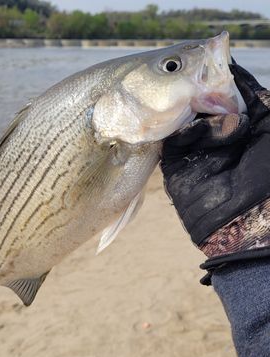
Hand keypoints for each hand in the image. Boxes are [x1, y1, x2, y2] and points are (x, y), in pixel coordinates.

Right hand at [160, 64, 269, 282]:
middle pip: (200, 102)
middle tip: (196, 79)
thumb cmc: (269, 173)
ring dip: (189, 110)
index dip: (217, 76)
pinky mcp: (177, 164)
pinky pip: (173, 139)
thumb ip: (255, 97)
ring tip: (196, 107)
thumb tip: (232, 72)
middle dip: (199, 90)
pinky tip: (191, 131)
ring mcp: (196, 150)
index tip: (209, 59)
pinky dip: (181, 131)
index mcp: (244, 124)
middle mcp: (218, 134)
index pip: (224, 93)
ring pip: (183, 117)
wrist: (250, 221)